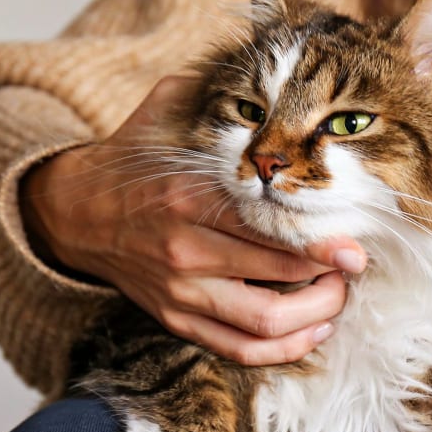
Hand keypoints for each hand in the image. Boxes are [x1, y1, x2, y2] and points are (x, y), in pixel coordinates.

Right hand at [21, 76, 366, 364]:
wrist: (76, 212)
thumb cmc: (134, 162)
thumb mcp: (167, 110)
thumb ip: (220, 96)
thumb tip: (279, 82)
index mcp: (189, 198)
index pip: (270, 229)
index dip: (322, 243)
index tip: (356, 246)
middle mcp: (185, 251)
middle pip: (278, 281)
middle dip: (331, 281)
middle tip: (353, 267)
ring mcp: (180, 293)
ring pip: (264, 324)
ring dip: (314, 318)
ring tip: (336, 298)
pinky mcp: (175, 320)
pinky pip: (238, 349)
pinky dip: (283, 349)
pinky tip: (311, 330)